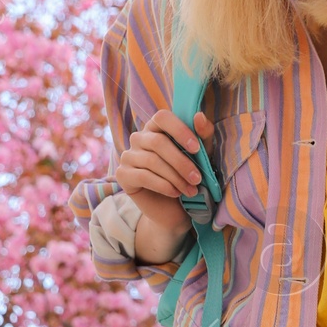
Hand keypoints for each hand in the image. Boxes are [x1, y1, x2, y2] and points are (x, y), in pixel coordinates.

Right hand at [113, 103, 213, 265]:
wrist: (174, 210)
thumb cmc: (187, 178)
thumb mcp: (201, 157)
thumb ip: (203, 137)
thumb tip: (200, 117)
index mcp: (156, 128)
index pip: (162, 117)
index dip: (180, 130)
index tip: (196, 149)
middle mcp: (139, 138)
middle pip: (158, 142)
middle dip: (181, 162)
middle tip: (197, 178)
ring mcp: (128, 156)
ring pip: (152, 161)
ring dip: (175, 177)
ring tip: (190, 190)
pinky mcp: (122, 175)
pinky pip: (143, 176)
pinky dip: (163, 185)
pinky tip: (175, 193)